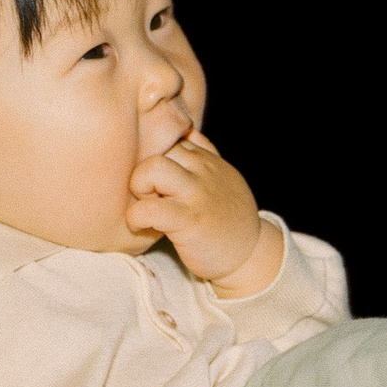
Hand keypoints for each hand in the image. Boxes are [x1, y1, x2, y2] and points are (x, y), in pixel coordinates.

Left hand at [127, 132, 277, 292]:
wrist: (250, 255)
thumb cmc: (227, 219)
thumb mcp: (222, 177)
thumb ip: (204, 154)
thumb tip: (184, 131)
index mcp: (207, 158)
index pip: (169, 135)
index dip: (154, 154)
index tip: (156, 180)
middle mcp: (203, 170)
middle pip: (158, 145)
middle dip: (143, 169)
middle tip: (148, 195)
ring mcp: (197, 194)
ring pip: (152, 168)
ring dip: (139, 187)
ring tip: (146, 205)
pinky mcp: (190, 220)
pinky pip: (149, 209)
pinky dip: (136, 216)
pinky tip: (142, 226)